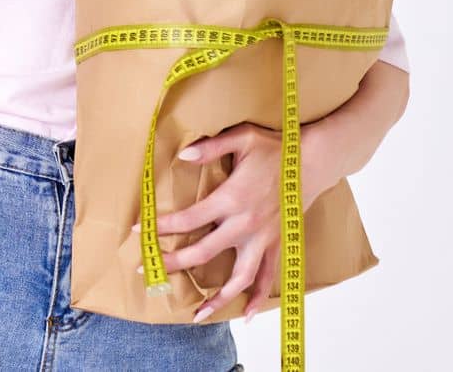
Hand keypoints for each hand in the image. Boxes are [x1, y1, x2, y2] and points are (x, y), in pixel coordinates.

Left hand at [133, 121, 340, 324]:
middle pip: (203, 252)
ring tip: (197, 315)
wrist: (314, 161)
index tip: (138, 229)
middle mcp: (245, 225)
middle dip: (172, 263)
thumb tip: (182, 155)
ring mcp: (263, 239)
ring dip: (217, 297)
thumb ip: (210, 147)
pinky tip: (245, 315)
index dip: (161, 227)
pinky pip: (267, 277)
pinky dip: (257, 298)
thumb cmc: (275, 147)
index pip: (188, 219)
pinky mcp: (277, 244)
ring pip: (238, 277)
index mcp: (231, 199)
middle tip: (146, 271)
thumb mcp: (241, 138)